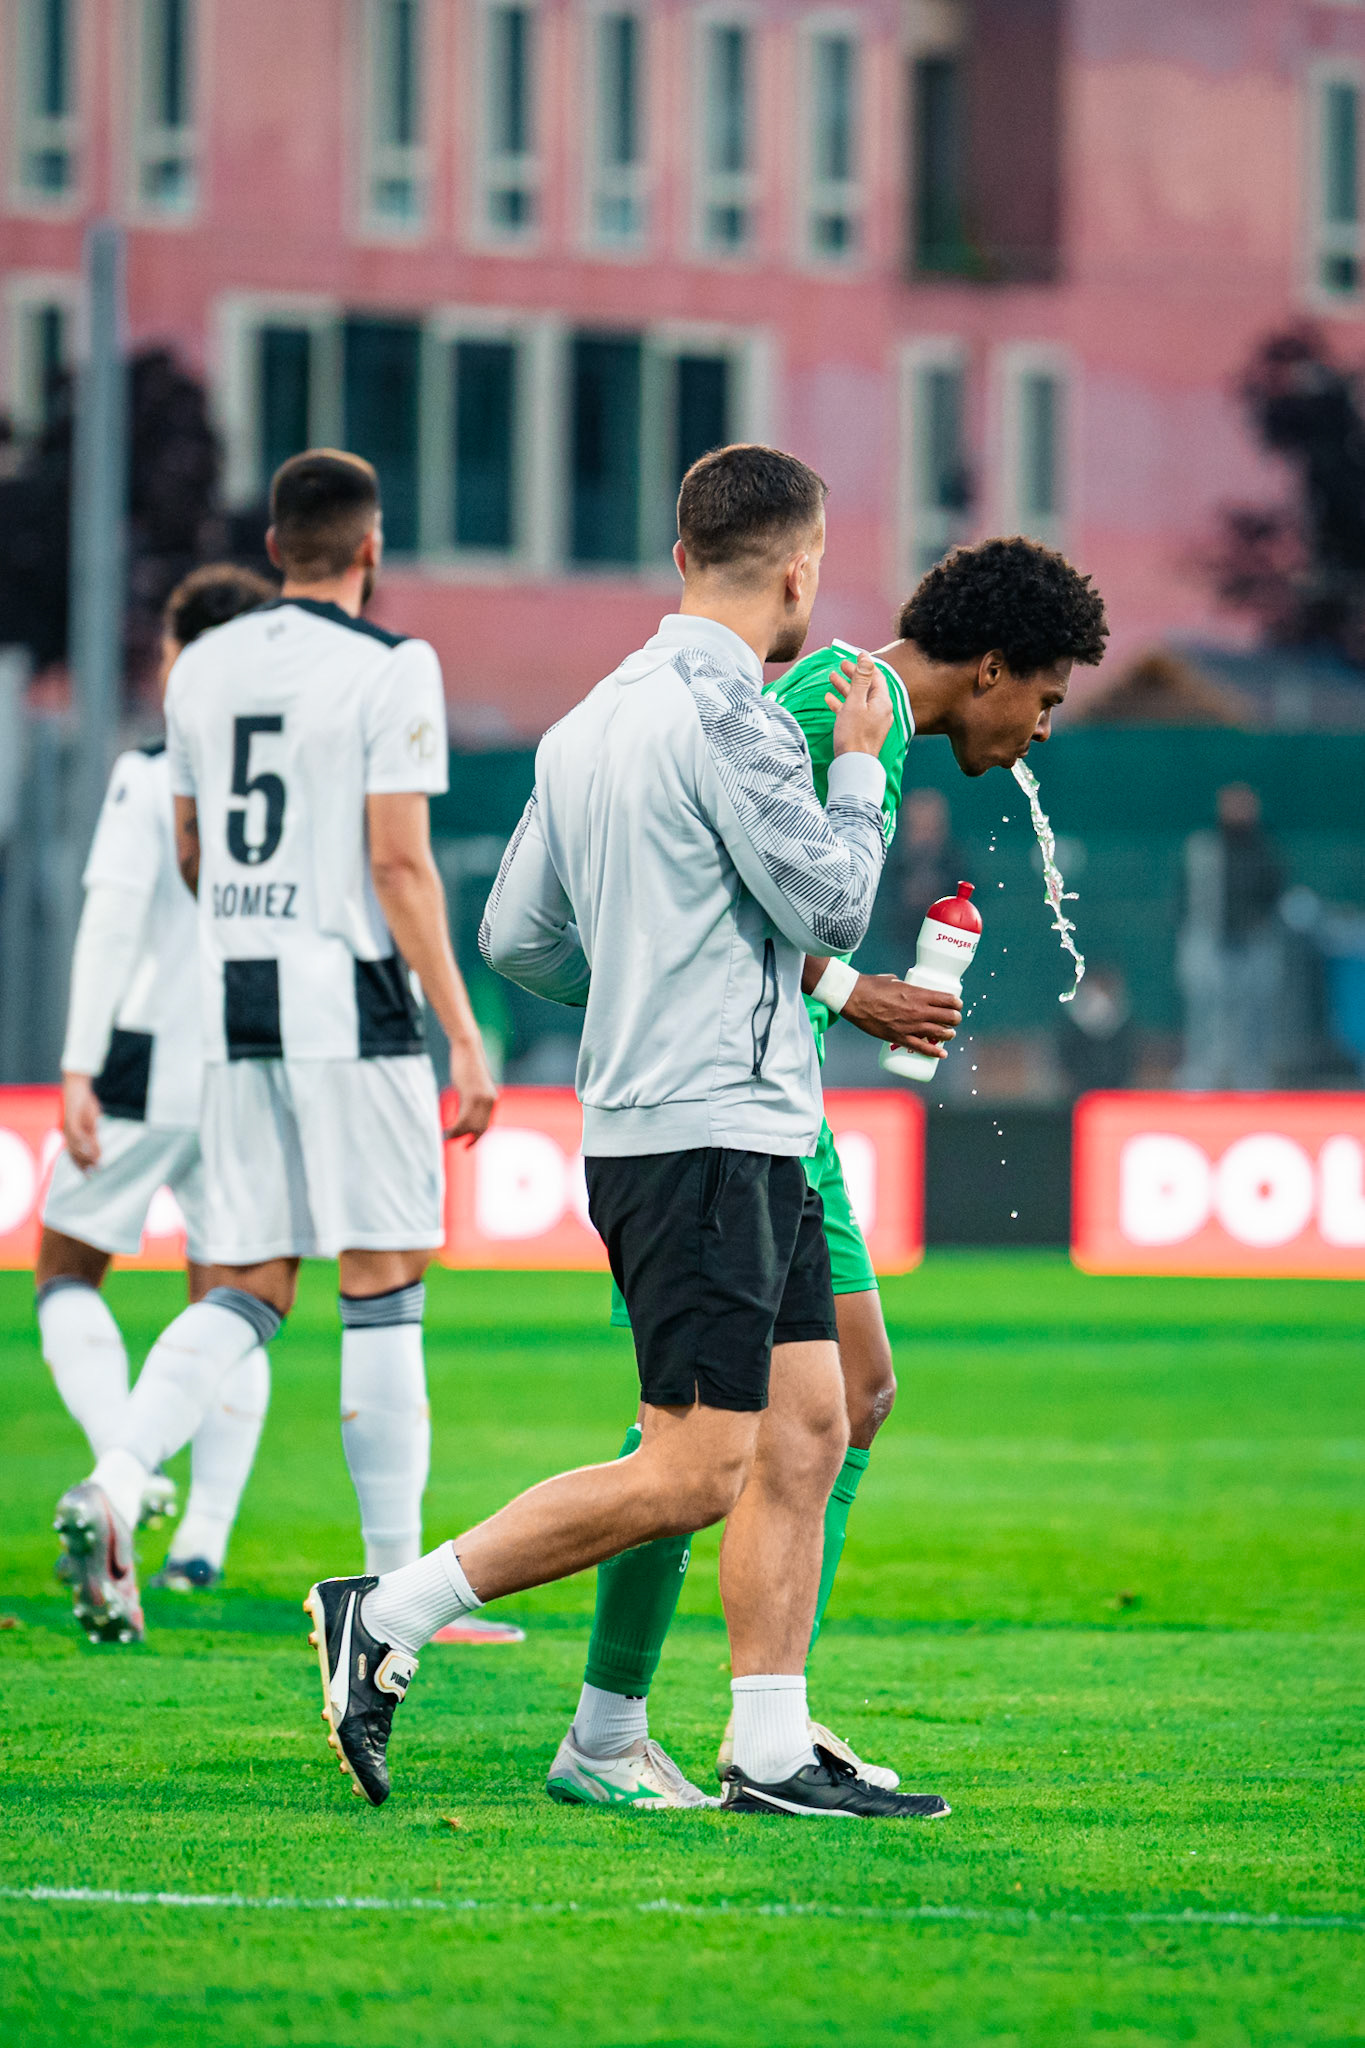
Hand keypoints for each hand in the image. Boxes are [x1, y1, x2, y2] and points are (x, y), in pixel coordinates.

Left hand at [62, 1073, 101, 1169]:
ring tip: (95, 1164)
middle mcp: (67, 1132)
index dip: (82, 1165)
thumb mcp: (92, 1122)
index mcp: (71, 1134)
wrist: (77, 1086)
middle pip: (74, 1152)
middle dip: (83, 1165)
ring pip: (75, 1145)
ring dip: (85, 1155)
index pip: (76, 1153)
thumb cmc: (84, 1102)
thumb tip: (98, 1152)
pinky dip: (83, 1143)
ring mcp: (68, 1126)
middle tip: (91, 1175)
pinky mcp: (70, 1118)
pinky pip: (76, 1134)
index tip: (90, 1175)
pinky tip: (90, 1149)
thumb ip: (93, 1136)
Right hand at [444, 1036, 497, 1145]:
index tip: (469, 1145)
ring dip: (458, 1135)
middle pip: (480, 1129)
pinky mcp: (472, 1097)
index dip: (478, 1137)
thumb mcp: (471, 1087)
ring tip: (447, 1137)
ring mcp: (482, 1100)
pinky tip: (446, 1130)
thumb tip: (463, 1115)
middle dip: (468, 1139)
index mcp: (493, 1100)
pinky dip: (455, 1128)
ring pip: (471, 1126)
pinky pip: (463, 1119)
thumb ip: (471, 1101)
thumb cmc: (467, 1065)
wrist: (468, 1048)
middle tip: (453, 1142)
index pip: (487, 1125)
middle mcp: (491, 1102)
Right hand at [828, 651, 892, 759]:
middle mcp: (881, 710)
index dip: (864, 664)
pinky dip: (843, 703)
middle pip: (867, 687)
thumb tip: (866, 657)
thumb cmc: (854, 734)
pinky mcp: (863, 730)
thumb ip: (861, 678)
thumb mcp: (855, 701)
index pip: (876, 676)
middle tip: (840, 665)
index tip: (853, 656)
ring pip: (859, 699)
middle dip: (853, 675)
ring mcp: (872, 721)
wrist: (853, 764)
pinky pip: (854, 712)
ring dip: (845, 687)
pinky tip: (829, 699)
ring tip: (831, 678)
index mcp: (882, 701)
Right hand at [841, 975, 961, 1058]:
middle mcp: (918, 1010)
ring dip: (949, 1034)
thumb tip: (903, 985)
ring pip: (940, 1033)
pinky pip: (921, 1048)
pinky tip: (942, 1054)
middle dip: (955, 1019)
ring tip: (950, 1034)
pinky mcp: (899, 1037)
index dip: (956, 1003)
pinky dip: (934, 1052)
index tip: (957, 1005)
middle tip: (954, 1019)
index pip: (948, 1000)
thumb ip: (903, 985)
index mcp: (918, 994)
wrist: (854, 998)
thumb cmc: (871, 986)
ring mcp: (910, 1025)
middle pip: (949, 1017)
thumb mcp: (893, 980)